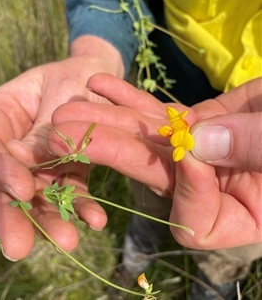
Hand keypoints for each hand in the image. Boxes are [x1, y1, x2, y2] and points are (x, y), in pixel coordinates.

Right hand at [0, 36, 123, 260]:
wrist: (100, 79)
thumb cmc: (76, 76)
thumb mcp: (60, 93)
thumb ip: (44, 130)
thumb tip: (23, 162)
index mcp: (2, 114)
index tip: (21, 189)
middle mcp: (15, 144)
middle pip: (0, 184)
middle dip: (11, 216)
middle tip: (19, 248)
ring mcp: (42, 162)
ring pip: (37, 196)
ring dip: (50, 220)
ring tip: (68, 241)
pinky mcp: (68, 171)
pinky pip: (72, 192)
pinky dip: (82, 207)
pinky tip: (96, 220)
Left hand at [49, 73, 260, 248]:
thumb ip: (255, 148)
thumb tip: (197, 145)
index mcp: (240, 212)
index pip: (196, 219)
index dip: (188, 191)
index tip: (190, 155)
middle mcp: (209, 187)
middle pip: (153, 174)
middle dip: (107, 150)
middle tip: (60, 135)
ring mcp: (196, 154)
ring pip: (144, 140)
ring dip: (105, 120)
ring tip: (66, 109)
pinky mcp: (192, 123)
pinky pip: (155, 113)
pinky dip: (128, 97)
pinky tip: (98, 83)